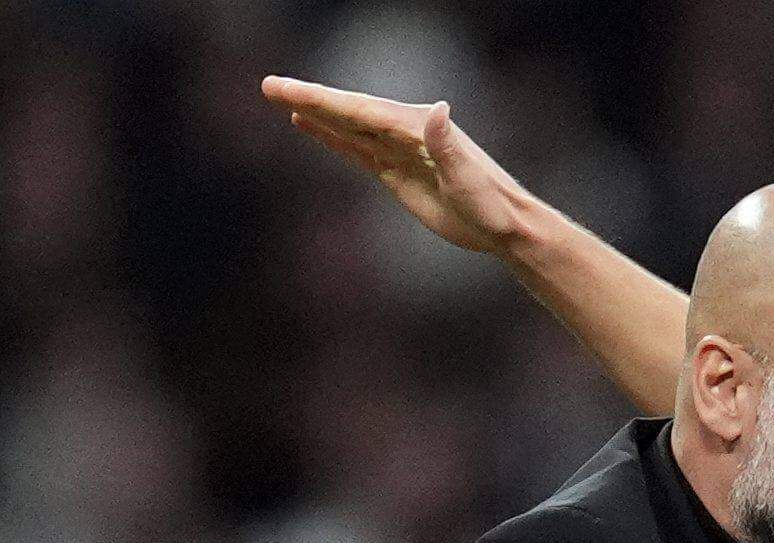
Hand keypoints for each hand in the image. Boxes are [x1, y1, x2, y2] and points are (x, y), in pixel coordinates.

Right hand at [262, 75, 535, 255]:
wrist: (504, 227)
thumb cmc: (491, 205)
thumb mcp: (468, 179)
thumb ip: (448, 145)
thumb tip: (437, 109)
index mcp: (416, 128)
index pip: (361, 111)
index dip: (323, 101)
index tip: (290, 92)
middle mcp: (405, 131)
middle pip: (348, 111)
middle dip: (308, 98)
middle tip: (268, 85)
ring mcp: (398, 150)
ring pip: (348, 126)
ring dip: (314, 112)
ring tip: (279, 97)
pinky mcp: (396, 172)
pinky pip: (357, 149)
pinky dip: (331, 135)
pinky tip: (308, 124)